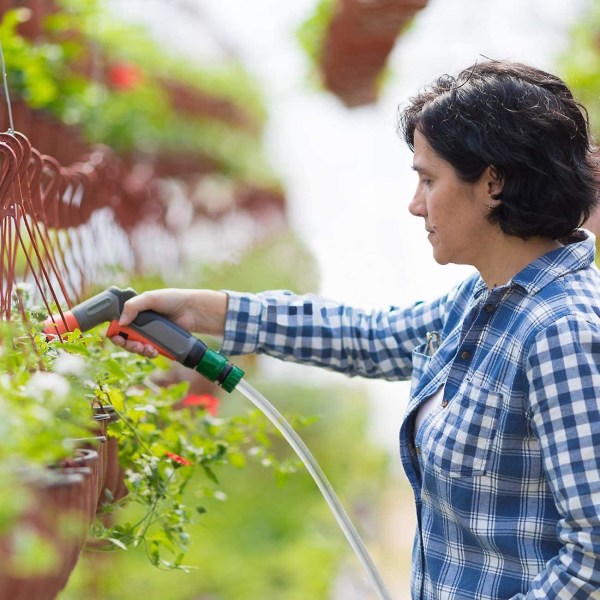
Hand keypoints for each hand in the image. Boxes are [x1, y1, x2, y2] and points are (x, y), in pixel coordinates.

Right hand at [110, 288, 227, 357]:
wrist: (192, 310)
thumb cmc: (172, 299)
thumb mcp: (150, 298)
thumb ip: (133, 306)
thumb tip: (120, 322)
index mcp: (135, 313)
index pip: (118, 325)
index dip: (115, 332)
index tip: (116, 336)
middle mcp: (141, 325)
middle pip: (125, 340)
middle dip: (126, 345)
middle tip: (134, 345)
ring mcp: (150, 335)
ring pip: (136, 348)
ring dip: (137, 350)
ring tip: (145, 348)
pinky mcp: (160, 343)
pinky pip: (149, 352)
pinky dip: (149, 353)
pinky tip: (153, 351)